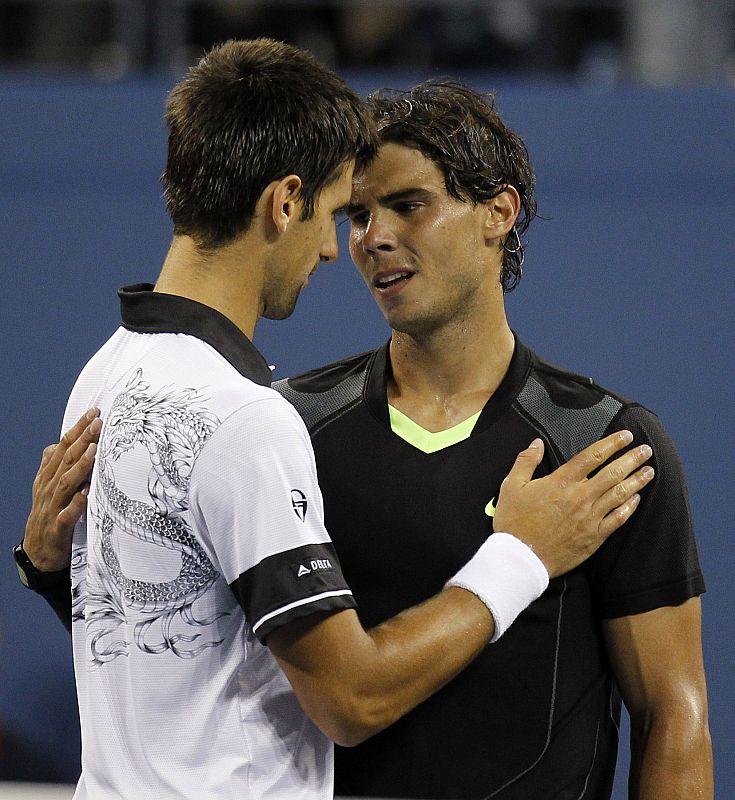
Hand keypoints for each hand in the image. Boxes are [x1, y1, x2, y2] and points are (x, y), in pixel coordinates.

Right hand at [23, 408, 101, 570]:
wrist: (38, 552)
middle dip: (82, 439)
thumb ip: (54, 465)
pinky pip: (68, 514)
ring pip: (66, 483)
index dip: (77, 430)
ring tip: (94, 450)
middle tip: (98, 422)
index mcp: (48, 477)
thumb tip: (56, 444)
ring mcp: (53, 507)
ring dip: (80, 466)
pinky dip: (77, 502)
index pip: (63, 447)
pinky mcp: (59, 527)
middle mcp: (50, 488)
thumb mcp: (49, 487)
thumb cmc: (49, 516)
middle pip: (66, 460)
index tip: (94, 413)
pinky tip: (87, 492)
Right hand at [493, 431, 653, 578]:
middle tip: (646, 450)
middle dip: (632, 459)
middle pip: (613, 473)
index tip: (626, 436)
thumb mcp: (512, 486)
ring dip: (637, 480)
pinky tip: (637, 499)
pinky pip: (618, 519)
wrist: (521, 557)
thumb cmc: (514, 522)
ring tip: (650, 470)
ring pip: (620, 494)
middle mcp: (580, 496)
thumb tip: (537, 443)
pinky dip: (630, 507)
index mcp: (562, 481)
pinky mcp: (594, 537)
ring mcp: (590, 517)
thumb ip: (526, 461)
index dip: (612, 444)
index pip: (592, 456)